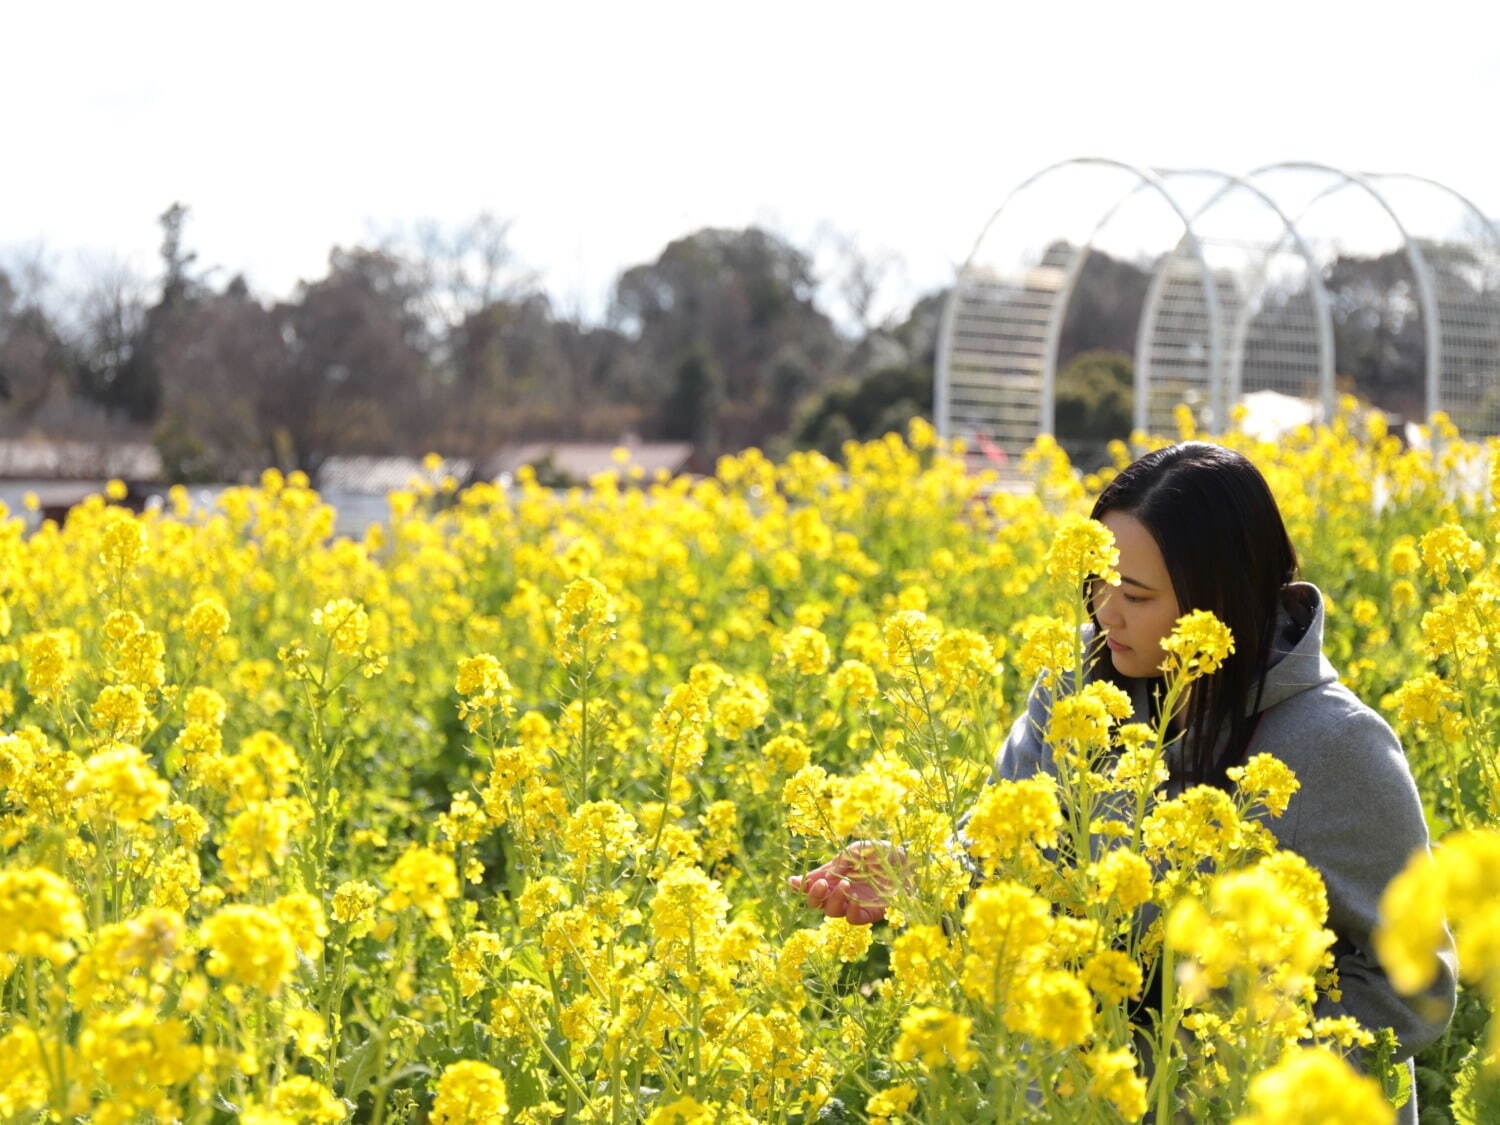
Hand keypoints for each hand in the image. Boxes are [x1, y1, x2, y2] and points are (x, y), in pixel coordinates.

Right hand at [787, 841, 909, 925]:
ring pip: (833, 912)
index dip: (800, 886)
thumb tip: (810, 878)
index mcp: (833, 876)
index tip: (793, 881)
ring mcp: (855, 903)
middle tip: (822, 884)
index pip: (811, 886)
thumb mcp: (853, 853)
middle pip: (818, 904)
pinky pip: (854, 919)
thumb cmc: (878, 852)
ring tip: (846, 884)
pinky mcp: (871, 912)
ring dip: (834, 900)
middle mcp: (841, 892)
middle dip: (815, 896)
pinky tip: (855, 900)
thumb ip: (834, 866)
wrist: (906, 859)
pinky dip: (851, 911)